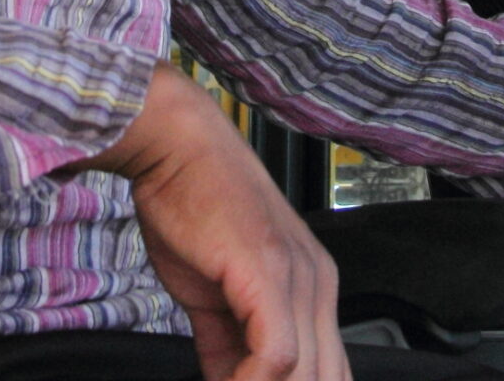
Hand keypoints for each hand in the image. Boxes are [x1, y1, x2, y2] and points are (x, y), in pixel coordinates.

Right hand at [77, 63, 344, 380]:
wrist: (178, 145)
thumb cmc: (191, 204)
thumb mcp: (213, 292)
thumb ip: (228, 344)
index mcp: (312, 285)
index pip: (326, 369)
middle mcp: (317, 282)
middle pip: (325, 376)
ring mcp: (299, 277)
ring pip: (309, 374)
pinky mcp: (270, 273)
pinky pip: (279, 355)